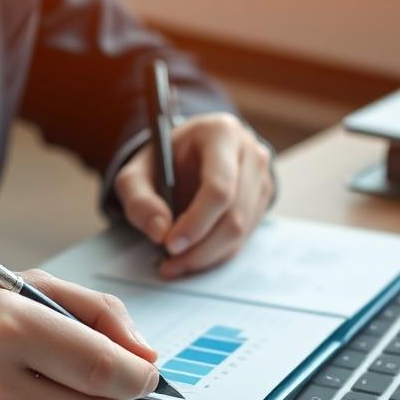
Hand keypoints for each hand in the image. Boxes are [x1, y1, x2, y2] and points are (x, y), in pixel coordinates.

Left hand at [114, 112, 273, 277]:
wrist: (190, 153)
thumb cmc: (165, 160)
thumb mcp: (136, 172)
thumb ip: (139, 200)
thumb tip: (160, 233)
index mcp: (221, 134)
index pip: (219, 187)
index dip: (196, 222)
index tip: (170, 245)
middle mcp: (251, 154)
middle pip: (234, 215)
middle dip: (200, 248)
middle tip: (169, 264)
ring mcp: (262, 178)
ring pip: (241, 232)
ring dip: (207, 256)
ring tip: (175, 263)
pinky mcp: (263, 201)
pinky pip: (243, 238)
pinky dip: (216, 254)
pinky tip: (192, 255)